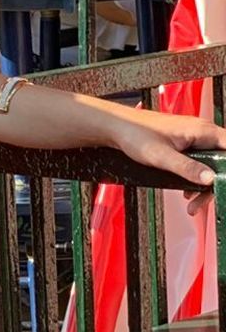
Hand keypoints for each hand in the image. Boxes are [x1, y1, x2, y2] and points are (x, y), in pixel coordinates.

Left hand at [90, 97, 225, 214]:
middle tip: (201, 203)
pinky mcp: (186, 144)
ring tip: (192, 204)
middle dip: (215, 184)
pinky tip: (187, 191)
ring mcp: (194, 137)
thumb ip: (187, 168)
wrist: (116, 128)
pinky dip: (195, 178)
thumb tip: (210, 179)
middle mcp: (202, 132)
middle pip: (223, 160)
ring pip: (211, 164)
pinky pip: (200, 162)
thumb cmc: (135, 135)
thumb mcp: (162, 157)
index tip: (223, 186)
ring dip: (204, 184)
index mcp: (202, 130)